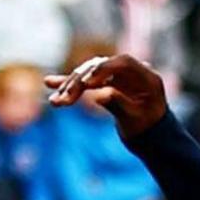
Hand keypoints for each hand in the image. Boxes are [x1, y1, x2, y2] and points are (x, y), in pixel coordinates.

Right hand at [48, 54, 170, 137]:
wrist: (151, 136)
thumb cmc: (147, 129)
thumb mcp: (135, 120)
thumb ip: (119, 104)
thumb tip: (99, 95)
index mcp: (146, 76)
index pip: (122, 63)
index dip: (102, 69)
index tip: (86, 83)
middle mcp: (131, 72)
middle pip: (101, 67)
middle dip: (80, 82)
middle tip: (65, 99)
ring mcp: (117, 76)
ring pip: (89, 74)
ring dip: (71, 86)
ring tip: (55, 102)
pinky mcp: (105, 83)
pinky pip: (86, 81)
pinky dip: (69, 84)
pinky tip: (48, 82)